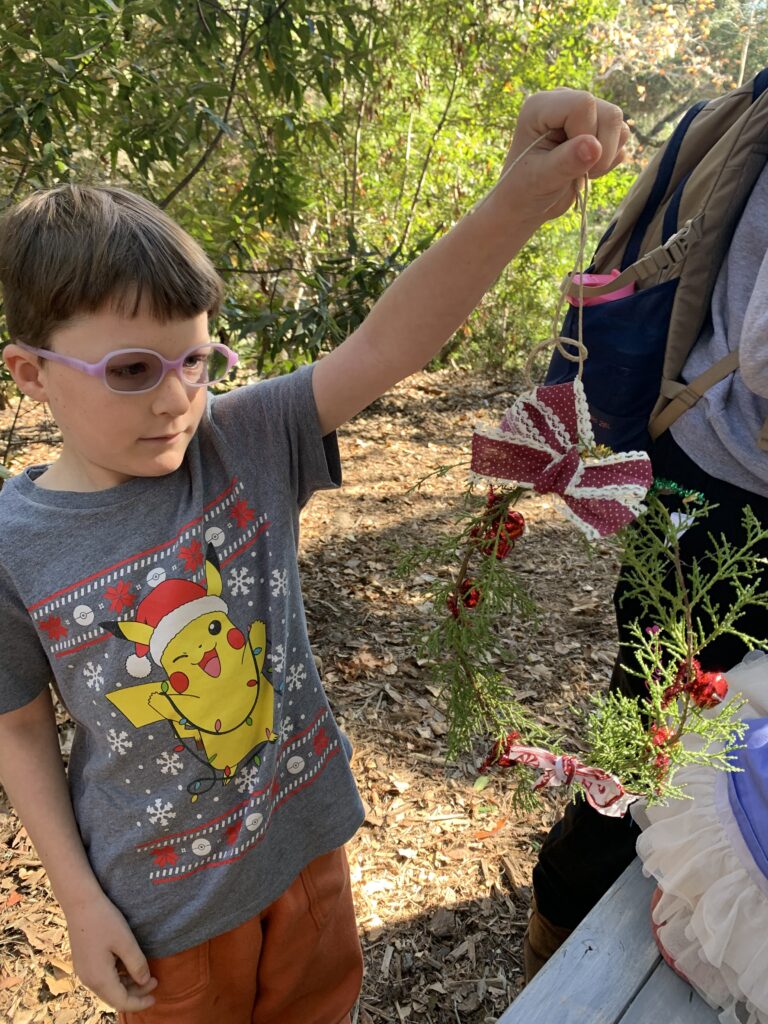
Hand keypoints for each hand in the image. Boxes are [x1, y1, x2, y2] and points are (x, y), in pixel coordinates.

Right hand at [65, 891, 157, 1011]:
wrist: (79, 902)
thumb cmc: (104, 919)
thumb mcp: (126, 941)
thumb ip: (137, 964)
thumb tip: (145, 982)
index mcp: (99, 978)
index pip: (122, 1002)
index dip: (140, 1003)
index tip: (156, 996)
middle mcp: (88, 979)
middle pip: (114, 997)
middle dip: (136, 994)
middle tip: (154, 980)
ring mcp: (84, 971)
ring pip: (108, 988)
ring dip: (127, 985)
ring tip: (145, 973)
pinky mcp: (83, 962)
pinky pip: (102, 978)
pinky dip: (117, 977)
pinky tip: (128, 965)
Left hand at [496, 88, 628, 223]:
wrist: (528, 203)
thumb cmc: (526, 191)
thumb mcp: (542, 180)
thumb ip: (566, 162)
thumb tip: (594, 147)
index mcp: (542, 106)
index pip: (584, 104)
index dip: (586, 134)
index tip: (569, 162)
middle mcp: (564, 101)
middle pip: (609, 113)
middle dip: (602, 149)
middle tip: (580, 173)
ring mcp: (582, 113)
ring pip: (618, 123)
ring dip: (607, 155)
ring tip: (581, 172)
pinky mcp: (596, 127)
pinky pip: (621, 136)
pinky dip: (610, 158)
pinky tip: (587, 169)